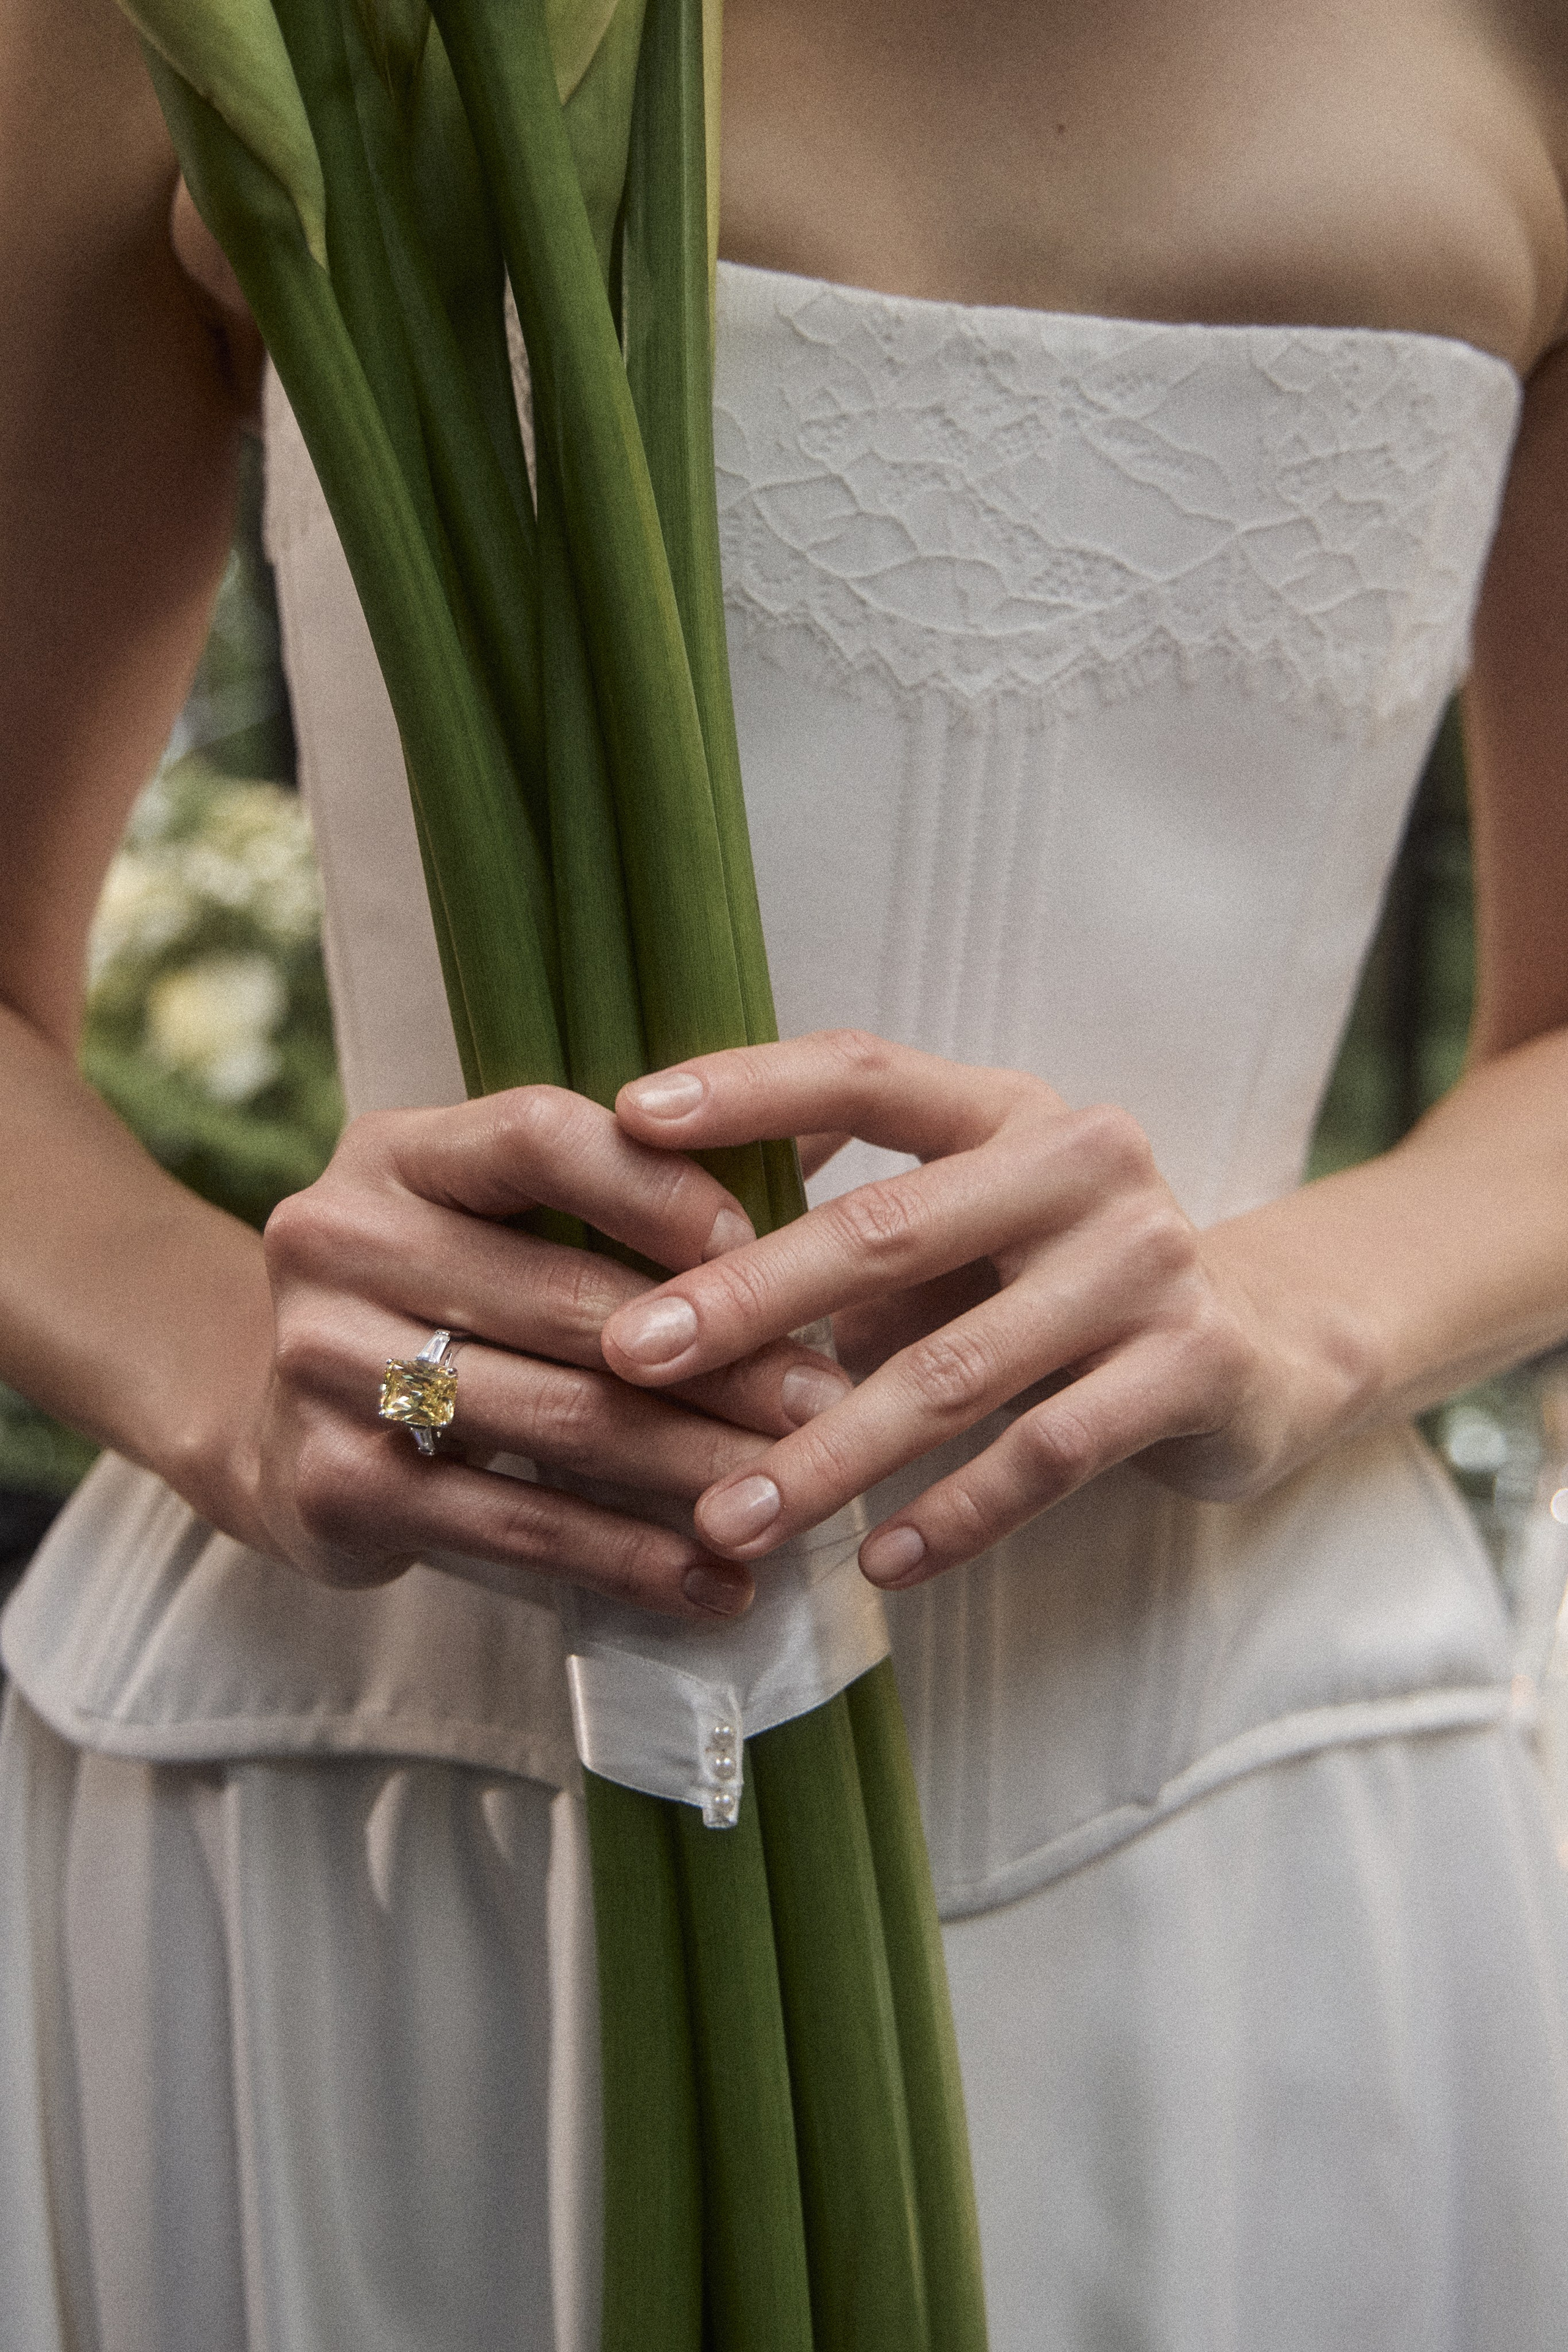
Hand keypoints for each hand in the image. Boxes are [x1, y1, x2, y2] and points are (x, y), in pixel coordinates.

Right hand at [249, 1086, 851, 1617]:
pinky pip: (516, 1527)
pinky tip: (717, 1582)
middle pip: (565, 1297)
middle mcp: (339, 1240)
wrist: (276, 1424)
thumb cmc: (444, 1298)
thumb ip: (638, 1177)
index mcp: (395, 1150)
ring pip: (556, 1419)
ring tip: (799, 1494)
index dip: (662, 1190)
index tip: (767, 1251)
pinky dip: (630, 1560)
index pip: (539, 1136)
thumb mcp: (503, 1211)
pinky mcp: (334, 1484)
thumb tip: (834, 1128)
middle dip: (720, 1356)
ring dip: (695, 1465)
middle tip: (828, 1399)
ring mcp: (324, 1365)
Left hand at [601, 1031, 1377, 1588]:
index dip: (746, 1088)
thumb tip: (671, 1276)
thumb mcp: (967, 1233)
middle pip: (887, 1230)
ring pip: (954, 1371)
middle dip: (747, 1300)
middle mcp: (1082, 1164)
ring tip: (728, 1518)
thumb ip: (855, 1238)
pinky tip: (875, 1564)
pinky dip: (953, 1518)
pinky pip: (1045, 1455)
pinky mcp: (1192, 1365)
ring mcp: (1145, 1263)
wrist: (1262, 1348)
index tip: (627, 1118)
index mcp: (1007, 1108)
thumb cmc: (1060, 1284)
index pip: (862, 1074)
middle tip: (634, 1356)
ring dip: (829, 1454)